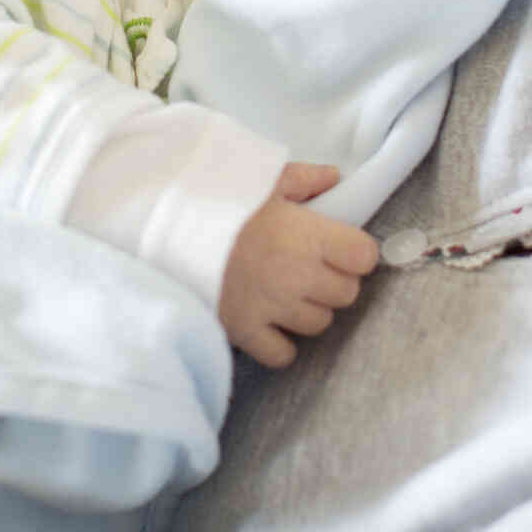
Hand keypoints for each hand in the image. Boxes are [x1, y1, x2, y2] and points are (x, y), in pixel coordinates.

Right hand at [218, 162, 380, 366]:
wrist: (166, 227)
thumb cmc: (221, 199)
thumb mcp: (264, 178)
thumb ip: (305, 179)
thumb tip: (335, 177)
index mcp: (308, 235)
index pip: (364, 257)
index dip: (355, 252)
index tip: (340, 247)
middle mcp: (298, 275)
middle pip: (346, 294)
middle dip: (333, 281)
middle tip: (309, 267)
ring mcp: (273, 308)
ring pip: (319, 324)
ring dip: (309, 310)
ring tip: (286, 292)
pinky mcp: (245, 331)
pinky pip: (283, 354)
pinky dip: (281, 343)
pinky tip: (270, 323)